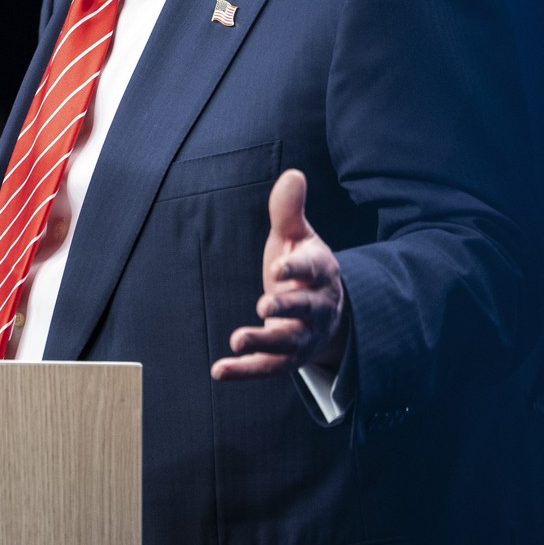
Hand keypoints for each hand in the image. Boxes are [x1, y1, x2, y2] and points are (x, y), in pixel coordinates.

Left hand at [210, 169, 346, 380]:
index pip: (315, 270)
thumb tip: (292, 173)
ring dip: (264, 342)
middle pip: (305, 310)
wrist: (325, 314)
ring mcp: (303, 336)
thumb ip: (290, 210)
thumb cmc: (303, 268)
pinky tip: (218, 370)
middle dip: (287, 308)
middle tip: (264, 304)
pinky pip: (267, 368)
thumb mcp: (297, 237)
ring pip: (287, 343)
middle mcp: (317, 308)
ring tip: (238, 338)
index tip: (280, 266)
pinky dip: (245, 371)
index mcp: (322, 273)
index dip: (299, 268)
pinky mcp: (287, 359)